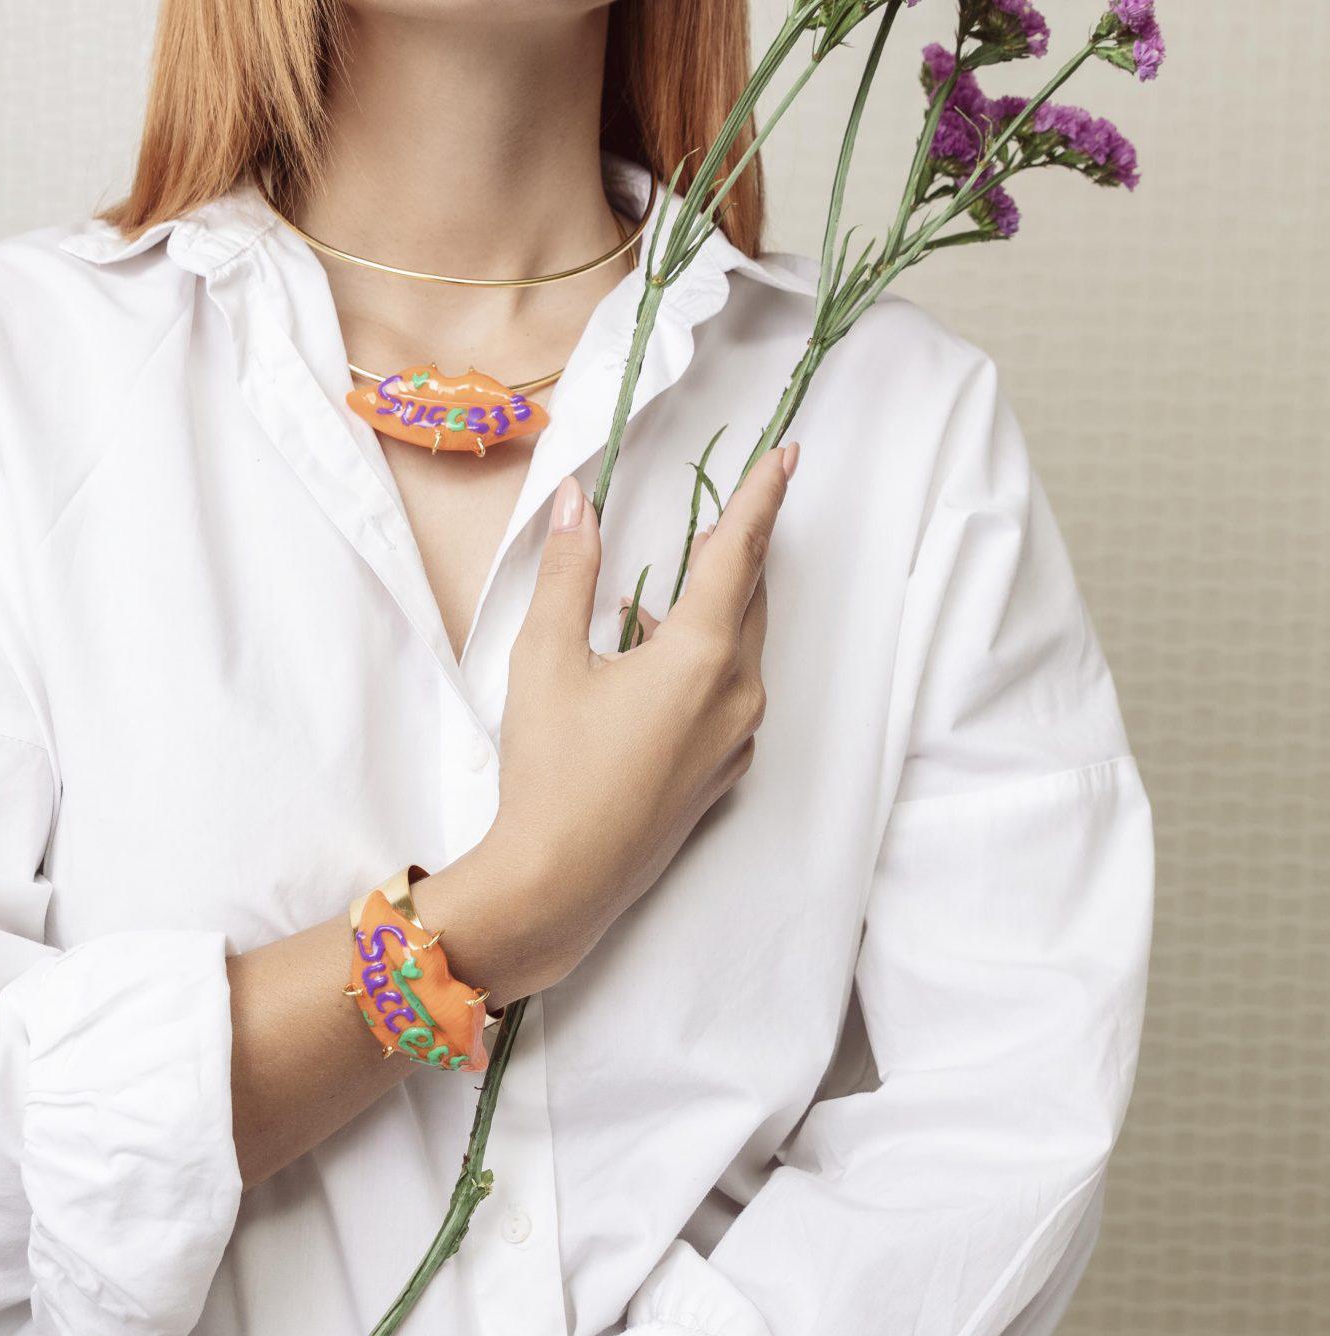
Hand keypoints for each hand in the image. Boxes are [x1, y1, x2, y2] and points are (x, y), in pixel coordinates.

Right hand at [480, 439, 798, 1002]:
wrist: (561, 881)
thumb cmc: (551, 768)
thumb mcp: (546, 658)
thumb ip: (569, 572)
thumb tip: (578, 502)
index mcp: (701, 655)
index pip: (741, 554)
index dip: (762, 498)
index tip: (789, 454)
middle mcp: (737, 693)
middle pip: (751, 598)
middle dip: (739, 549)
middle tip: (723, 509)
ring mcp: (737, 737)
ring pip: (741, 647)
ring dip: (713, 607)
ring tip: (660, 590)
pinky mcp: (724, 771)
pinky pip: (729, 691)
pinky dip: (704, 658)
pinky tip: (652, 659)